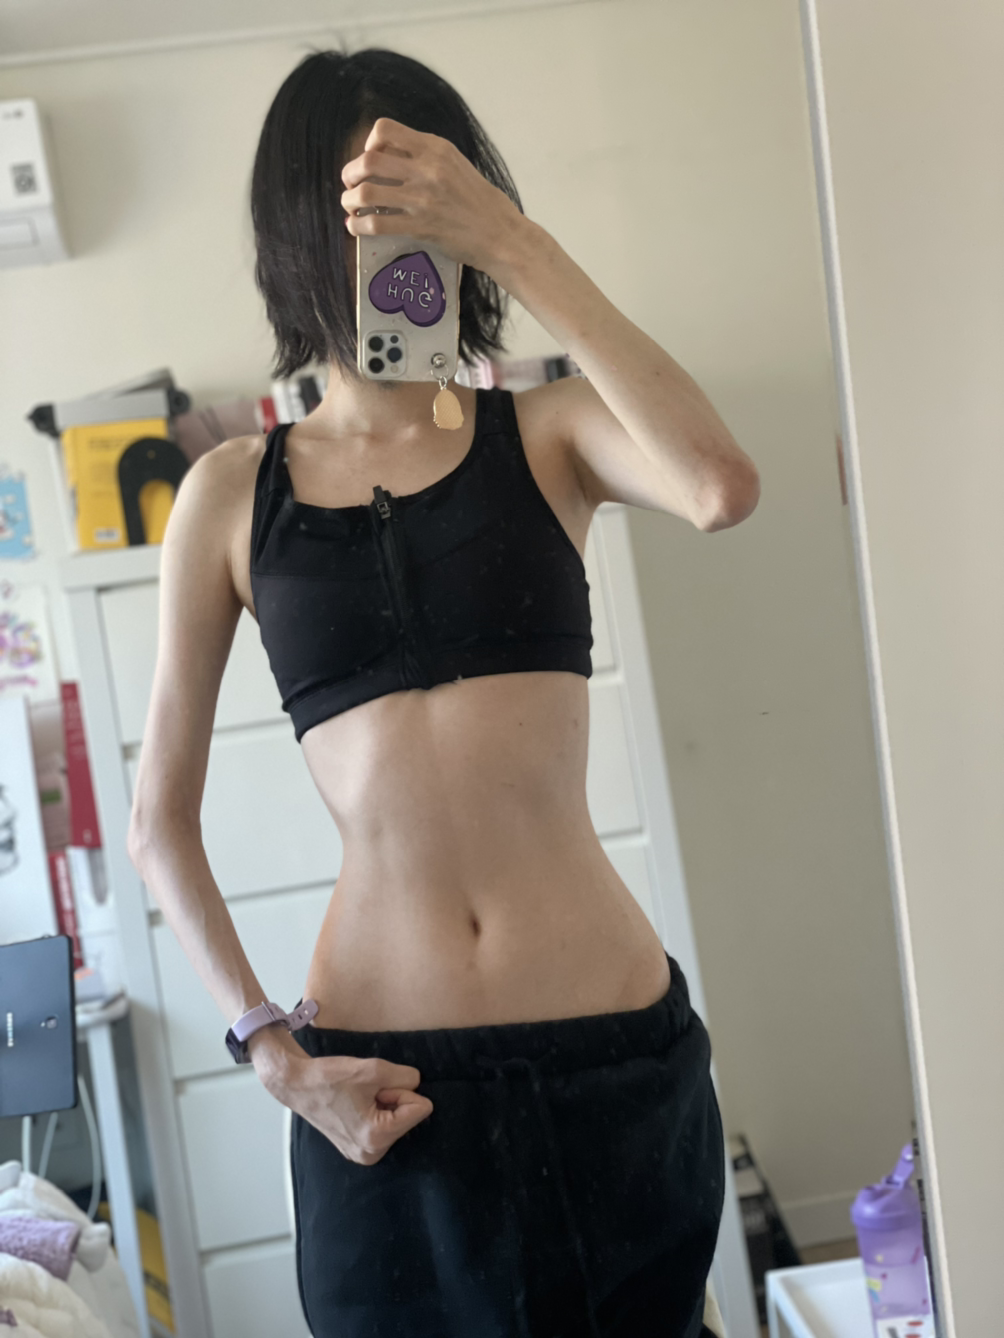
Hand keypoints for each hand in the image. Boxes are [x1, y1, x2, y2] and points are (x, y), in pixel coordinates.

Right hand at [250, 1025, 433, 1165]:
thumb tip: (419, 1085)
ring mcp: (362, 1155)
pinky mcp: (356, 1150)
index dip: (402, 1090)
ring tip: (358, 1098)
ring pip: (396, 1121)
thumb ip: (407, 1077)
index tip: (377, 1087)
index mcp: (377, 1137)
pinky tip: (355, 1105)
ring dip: (384, 1104)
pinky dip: (375, 1113)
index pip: (420, 1108)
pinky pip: (383, 1127)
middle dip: (393, 1099)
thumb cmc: (331, 1077)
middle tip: (365, 1092)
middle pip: (409, 1117)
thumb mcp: (375, 1069)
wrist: (296, 1084)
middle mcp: (371, 1154)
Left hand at [340, 117, 524, 273]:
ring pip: (366, 192)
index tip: (370, 157)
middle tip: (350, 184)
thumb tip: (392, 158)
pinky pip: (376, 224)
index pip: (385, 129)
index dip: (369, 143)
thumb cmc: (481, 203)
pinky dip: (358, 226)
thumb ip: (427, 158)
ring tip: (350, 206)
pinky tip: (355, 228)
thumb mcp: (457, 165)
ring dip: (350, 200)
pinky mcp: (420, 227)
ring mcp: (422, 199)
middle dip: (350, 172)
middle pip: (368, 160)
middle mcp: (427, 169)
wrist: (501, 235)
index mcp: (435, 148)